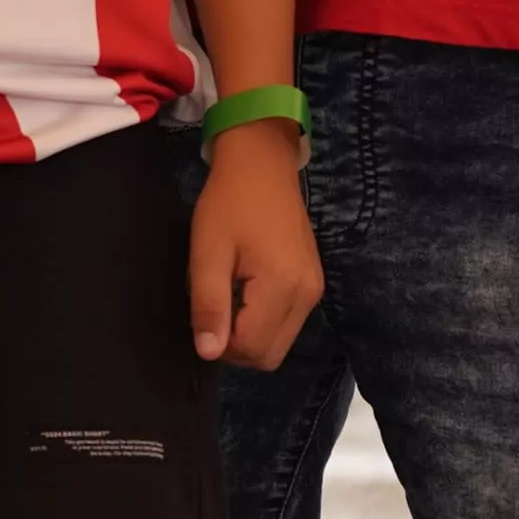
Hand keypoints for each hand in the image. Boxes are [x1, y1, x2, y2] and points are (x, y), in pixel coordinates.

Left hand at [187, 124, 320, 366]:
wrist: (262, 164)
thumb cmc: (228, 203)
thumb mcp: (208, 252)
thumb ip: (209, 305)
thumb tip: (209, 353)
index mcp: (283, 286)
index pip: (252, 349)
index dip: (221, 345)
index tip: (203, 315)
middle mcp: (307, 295)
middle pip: (270, 355)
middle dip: (237, 346)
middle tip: (213, 310)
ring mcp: (314, 289)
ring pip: (280, 342)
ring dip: (250, 334)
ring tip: (227, 296)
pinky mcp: (313, 282)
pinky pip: (288, 322)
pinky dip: (263, 320)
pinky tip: (244, 291)